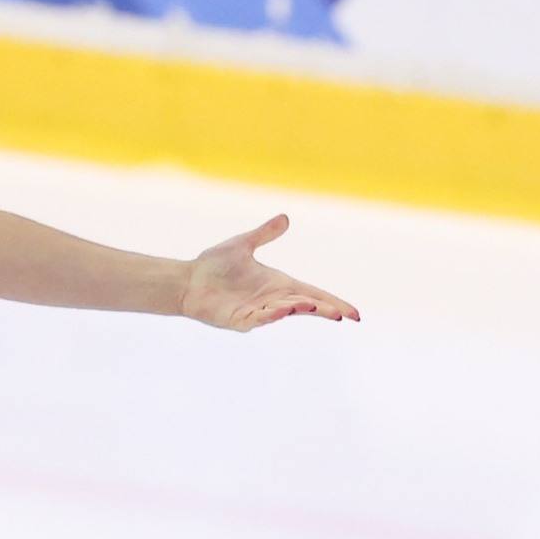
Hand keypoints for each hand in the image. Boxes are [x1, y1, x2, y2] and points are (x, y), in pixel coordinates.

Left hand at [180, 213, 356, 331]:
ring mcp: (256, 312)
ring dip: (300, 309)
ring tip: (316, 308)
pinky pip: (259, 319)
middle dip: (324, 310)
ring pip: (284, 312)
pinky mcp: (238, 320)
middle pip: (305, 306)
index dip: (332, 302)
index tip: (352, 313)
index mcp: (278, 284)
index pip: (312, 294)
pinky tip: (285, 309)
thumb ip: (265, 234)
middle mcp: (271, 299)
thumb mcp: (243, 244)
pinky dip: (272, 315)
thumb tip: (286, 218)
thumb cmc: (214, 265)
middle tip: (344, 315)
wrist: (187, 279)